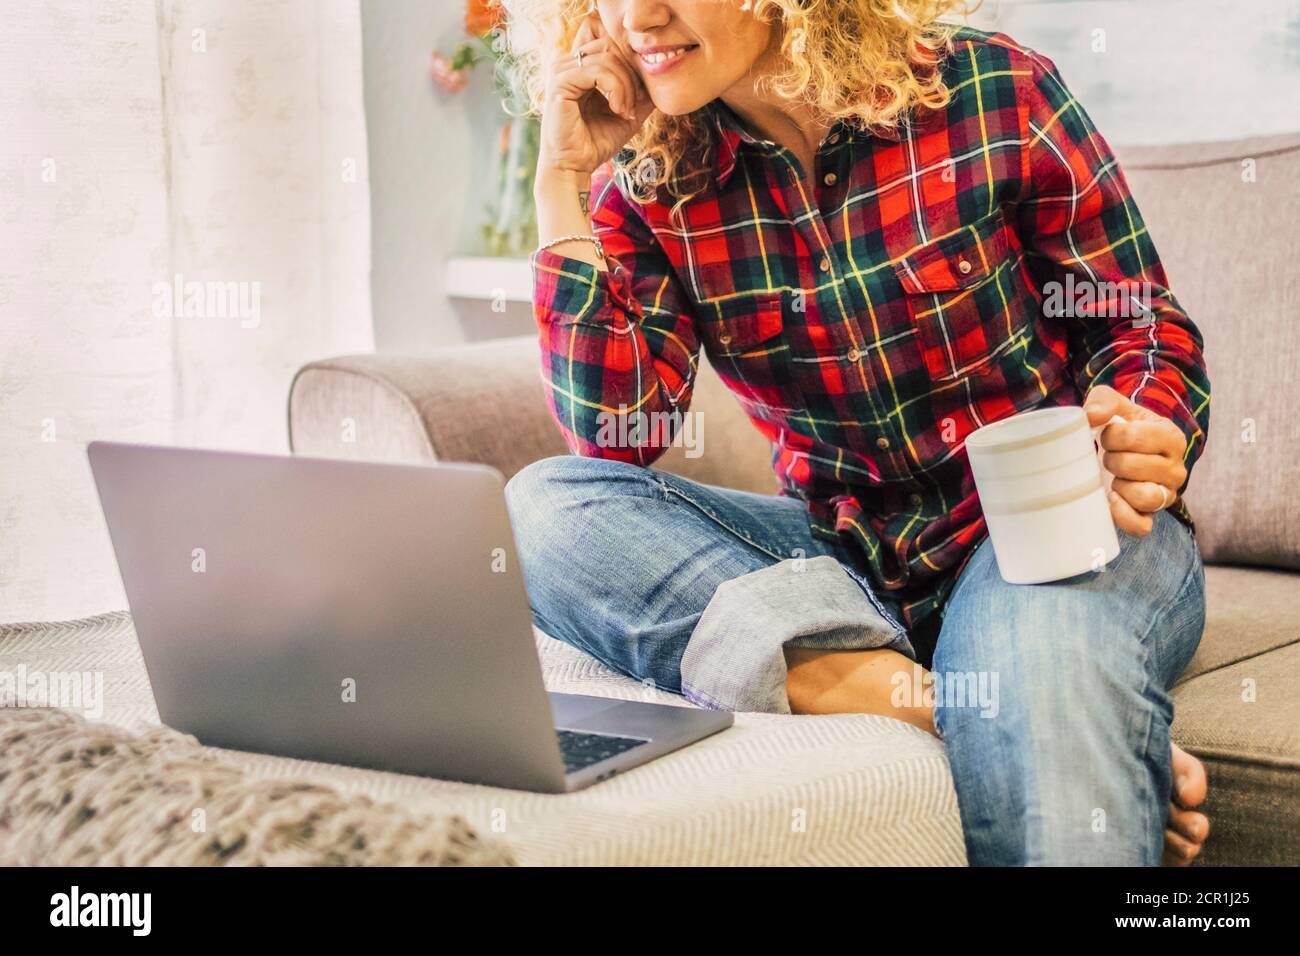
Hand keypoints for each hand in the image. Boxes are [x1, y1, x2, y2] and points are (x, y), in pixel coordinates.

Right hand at [537, 12, 655, 177]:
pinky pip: (597, 71)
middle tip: (634, 104)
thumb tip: (659, 71)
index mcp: (578, 66)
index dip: (631, 66)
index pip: (611, 44)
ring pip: (607, 58)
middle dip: (631, 75)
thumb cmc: (597, 141)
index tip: (638, 97)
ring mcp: (560, 70)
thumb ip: (640, 90)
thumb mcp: (627, 111)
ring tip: (626, 112)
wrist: (576, 166)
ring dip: (625, 86)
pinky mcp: (559, 82)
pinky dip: (615, 89)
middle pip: (611, 47)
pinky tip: (617, 110)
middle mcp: (566, 63)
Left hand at [1084, 385, 1187, 537]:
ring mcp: (1166, 494)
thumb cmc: (1120, 427)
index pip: (1136, 437)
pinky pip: (1141, 526)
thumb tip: (1091, 416)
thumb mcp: (1115, 406)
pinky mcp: (1151, 515)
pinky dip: (1122, 515)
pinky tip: (1111, 499)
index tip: (1107, 435)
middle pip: (1135, 466)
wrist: (1124, 452)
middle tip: (1108, 456)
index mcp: (1171, 437)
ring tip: (1114, 476)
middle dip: (1111, 459)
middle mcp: (1176, 468)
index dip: (1111, 436)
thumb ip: (1103, 401)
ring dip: (1120, 486)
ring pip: (1145, 497)